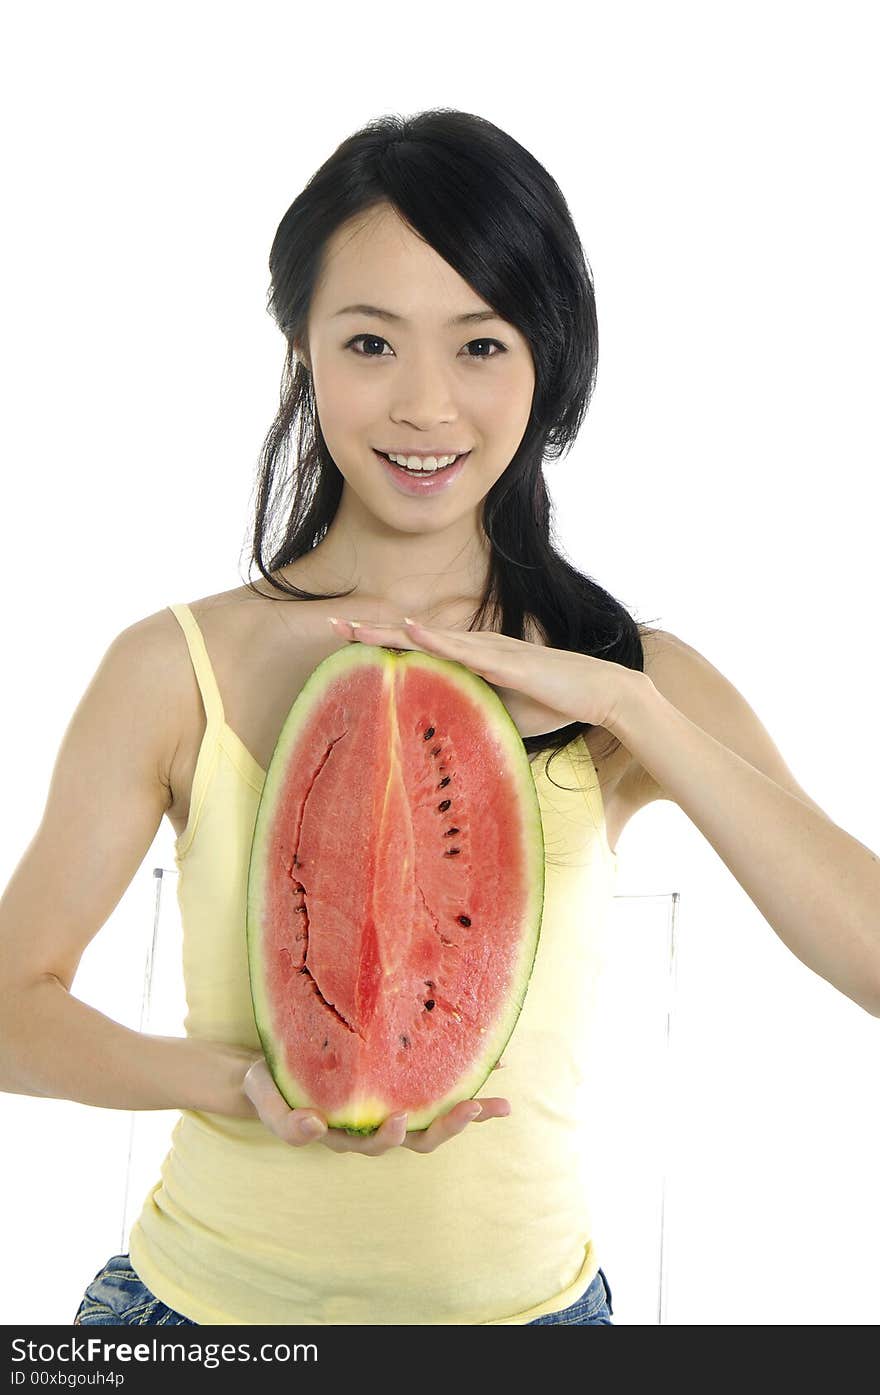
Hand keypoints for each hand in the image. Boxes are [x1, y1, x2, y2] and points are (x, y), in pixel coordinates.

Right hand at [242, 1057, 509, 1155]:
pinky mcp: (402, 1083)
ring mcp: (391, 1105)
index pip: (377, 1143)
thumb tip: (314, 1127)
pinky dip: (465, 1078)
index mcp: (348, 1134)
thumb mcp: (268, 1103)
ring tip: (501, 1104)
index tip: (397, 1120)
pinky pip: (438, 1087)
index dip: (391, 1137)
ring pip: (437, 1118)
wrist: (274, 1070)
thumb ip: (285, 1123)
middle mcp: (376, 1125)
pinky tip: (491, 1062)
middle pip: (420, 1138)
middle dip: (448, 1126)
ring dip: (470, 1112)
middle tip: (473, 1110)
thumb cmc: (271, 1087)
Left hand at [327, 615, 640, 737]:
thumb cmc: (554, 704)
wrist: (601, 694)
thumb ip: (472, 719)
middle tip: (332, 623)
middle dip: (372, 631)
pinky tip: (411, 631)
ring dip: (392, 633)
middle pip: (413, 638)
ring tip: (355, 628)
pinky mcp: (507, 661)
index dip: (382, 644)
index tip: (345, 641)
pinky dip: (437, 640)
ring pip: (431, 638)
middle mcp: (475, 648)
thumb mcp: (502, 718)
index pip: (418, 651)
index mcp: (472, 661)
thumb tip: (445, 742)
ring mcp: (490, 651)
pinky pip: (466, 649)